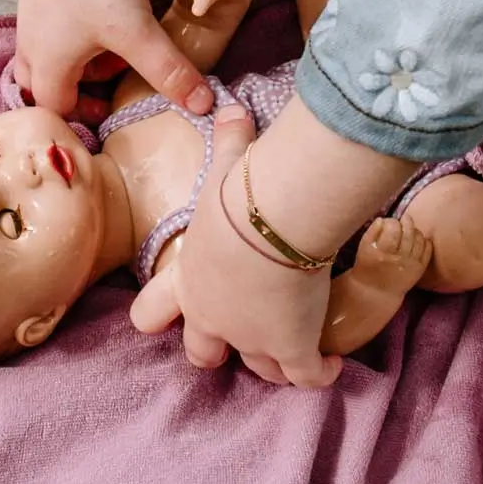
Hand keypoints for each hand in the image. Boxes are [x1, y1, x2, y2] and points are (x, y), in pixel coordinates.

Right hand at [14, 0, 215, 118]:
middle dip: (78, 92)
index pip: (55, 110)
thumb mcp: (136, 32)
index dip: (83, 118)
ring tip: (119, 51)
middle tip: (112, 88)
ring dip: (83, 61)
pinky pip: (60, 28)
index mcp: (46, 64)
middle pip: (45, 85)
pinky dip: (82, 34)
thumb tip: (202, 106)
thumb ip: (167, 71)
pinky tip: (112, 16)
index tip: (114, 114)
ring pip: (52, 54)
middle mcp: (33, 44)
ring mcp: (37, 15)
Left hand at [132, 104, 342, 387]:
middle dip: (215, 349)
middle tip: (234, 340)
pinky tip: (329, 364)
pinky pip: (305, 375)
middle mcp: (213, 316)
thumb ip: (229, 142)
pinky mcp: (291, 348)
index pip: (152, 310)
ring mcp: (252, 338)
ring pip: (260, 370)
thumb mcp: (227, 167)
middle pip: (202, 353)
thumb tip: (232, 108)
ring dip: (273, 364)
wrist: (270, 219)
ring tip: (292, 353)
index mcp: (188, 277)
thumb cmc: (240, 191)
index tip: (161, 317)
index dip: (158, 314)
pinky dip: (318, 372)